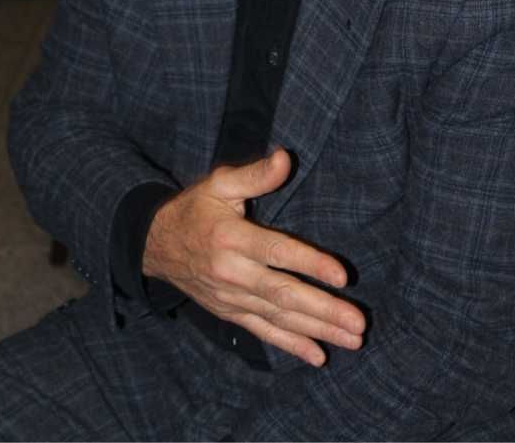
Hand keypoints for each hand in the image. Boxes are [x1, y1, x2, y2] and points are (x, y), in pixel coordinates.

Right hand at [143, 148, 364, 365]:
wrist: (155, 245)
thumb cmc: (195, 208)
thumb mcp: (219, 183)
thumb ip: (254, 175)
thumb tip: (286, 158)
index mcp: (232, 238)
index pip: (277, 252)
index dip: (311, 264)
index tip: (343, 276)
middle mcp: (232, 272)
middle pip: (283, 294)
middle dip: (324, 310)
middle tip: (359, 323)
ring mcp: (231, 297)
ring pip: (279, 317)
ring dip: (317, 330)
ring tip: (352, 340)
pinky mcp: (230, 313)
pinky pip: (263, 332)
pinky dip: (291, 345)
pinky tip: (319, 355)